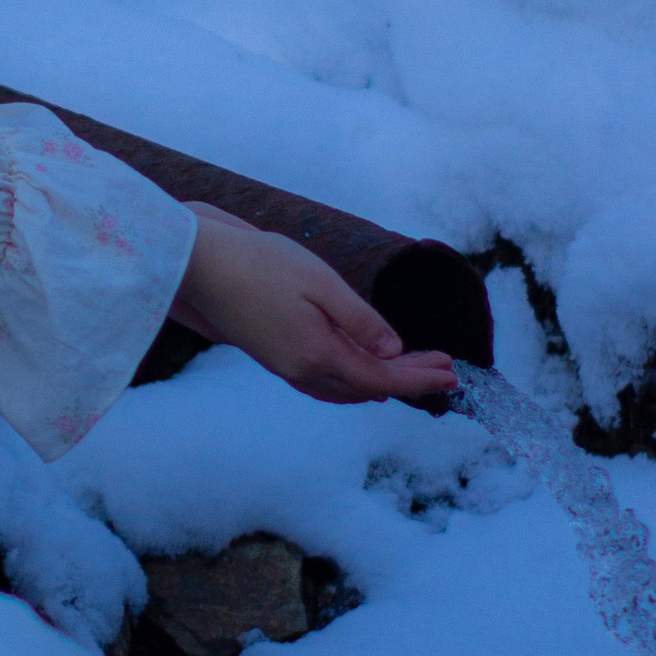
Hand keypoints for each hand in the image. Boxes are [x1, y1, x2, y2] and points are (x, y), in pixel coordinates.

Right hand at [173, 206, 458, 406]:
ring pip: (346, 392)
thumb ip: (360, 319)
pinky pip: (326, 385)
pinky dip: (355, 383)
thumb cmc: (261, 263)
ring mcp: (286, 368)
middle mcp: (302, 370)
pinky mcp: (275, 360)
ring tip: (414, 371)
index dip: (420, 378)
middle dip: (409, 381)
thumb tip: (393, 350)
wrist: (202, 267)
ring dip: (383, 384)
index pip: (382, 377)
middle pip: (368, 389)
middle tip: (445, 369)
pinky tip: (365, 371)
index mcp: (318, 353)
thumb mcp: (321, 282)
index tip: (453, 373)